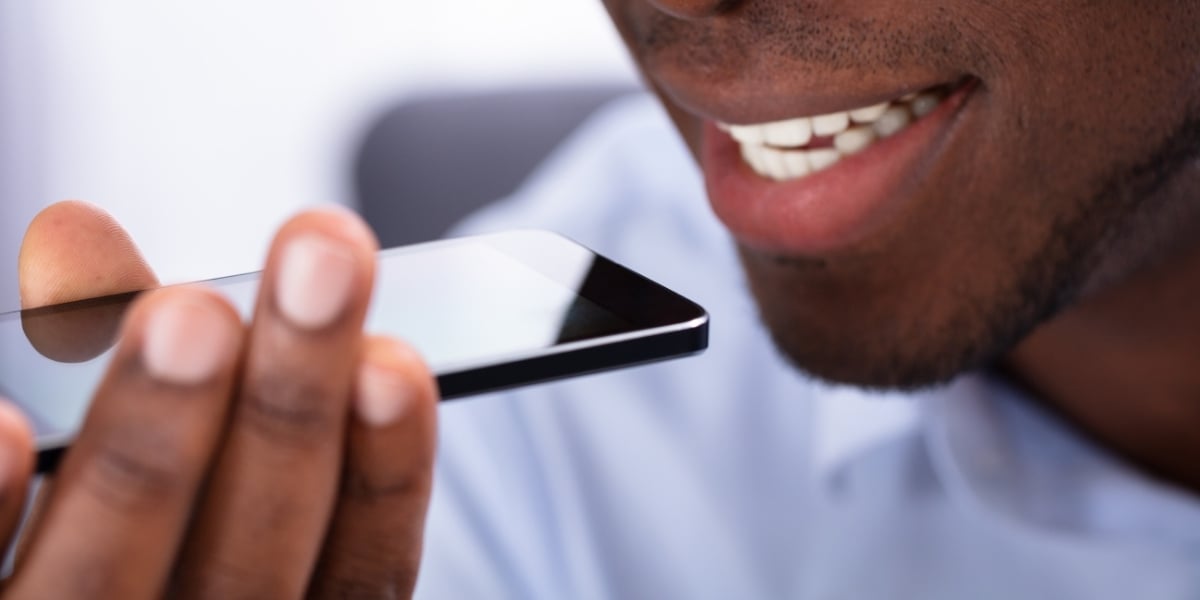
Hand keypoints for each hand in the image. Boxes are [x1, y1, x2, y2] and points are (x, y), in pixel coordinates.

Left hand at [0, 201, 437, 597]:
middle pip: (251, 559)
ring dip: (155, 442)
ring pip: (114, 576)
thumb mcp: (229, 506)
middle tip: (318, 267)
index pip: (357, 572)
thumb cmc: (163, 557)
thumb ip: (204, 403)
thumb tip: (120, 251)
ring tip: (187, 313)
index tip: (393, 361)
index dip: (384, 474)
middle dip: (286, 411)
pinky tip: (11, 428)